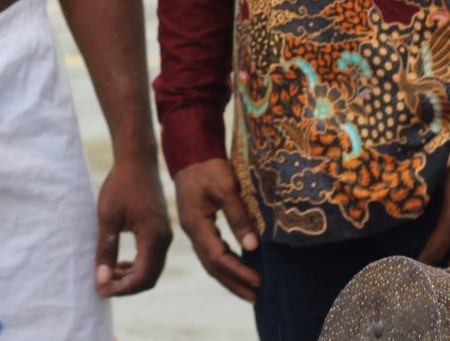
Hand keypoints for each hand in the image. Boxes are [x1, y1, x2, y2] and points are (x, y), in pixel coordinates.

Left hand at [94, 155, 172, 295]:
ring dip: (130, 277)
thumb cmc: (121, 184)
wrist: (137, 160)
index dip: (121, 289)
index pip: (142, 277)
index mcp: (154, 237)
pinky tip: (119, 264)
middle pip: (149, 277)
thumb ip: (106, 250)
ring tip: (107, 276)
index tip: (100, 290)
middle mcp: (164, 239)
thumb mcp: (108, 218)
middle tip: (101, 287)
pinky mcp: (160, 230)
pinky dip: (136, 265)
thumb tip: (101, 280)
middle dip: (125, 286)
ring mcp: (164, 235)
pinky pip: (151, 257)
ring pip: (151, 269)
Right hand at [173, 157, 260, 300]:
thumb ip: (239, 217)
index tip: (259, 280)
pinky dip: (224, 263)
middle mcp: (192, 231)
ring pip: (210, 260)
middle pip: (212, 266)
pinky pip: (210, 250)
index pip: (219, 258)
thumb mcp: (226, 188)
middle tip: (255, 297)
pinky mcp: (197, 224)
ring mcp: (193, 229)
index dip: (239, 271)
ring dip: (229, 276)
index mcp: (196, 224)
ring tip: (247, 289)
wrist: (190, 152)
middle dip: (233, 283)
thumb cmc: (208, 167)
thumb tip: (253, 246)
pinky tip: (236, 266)